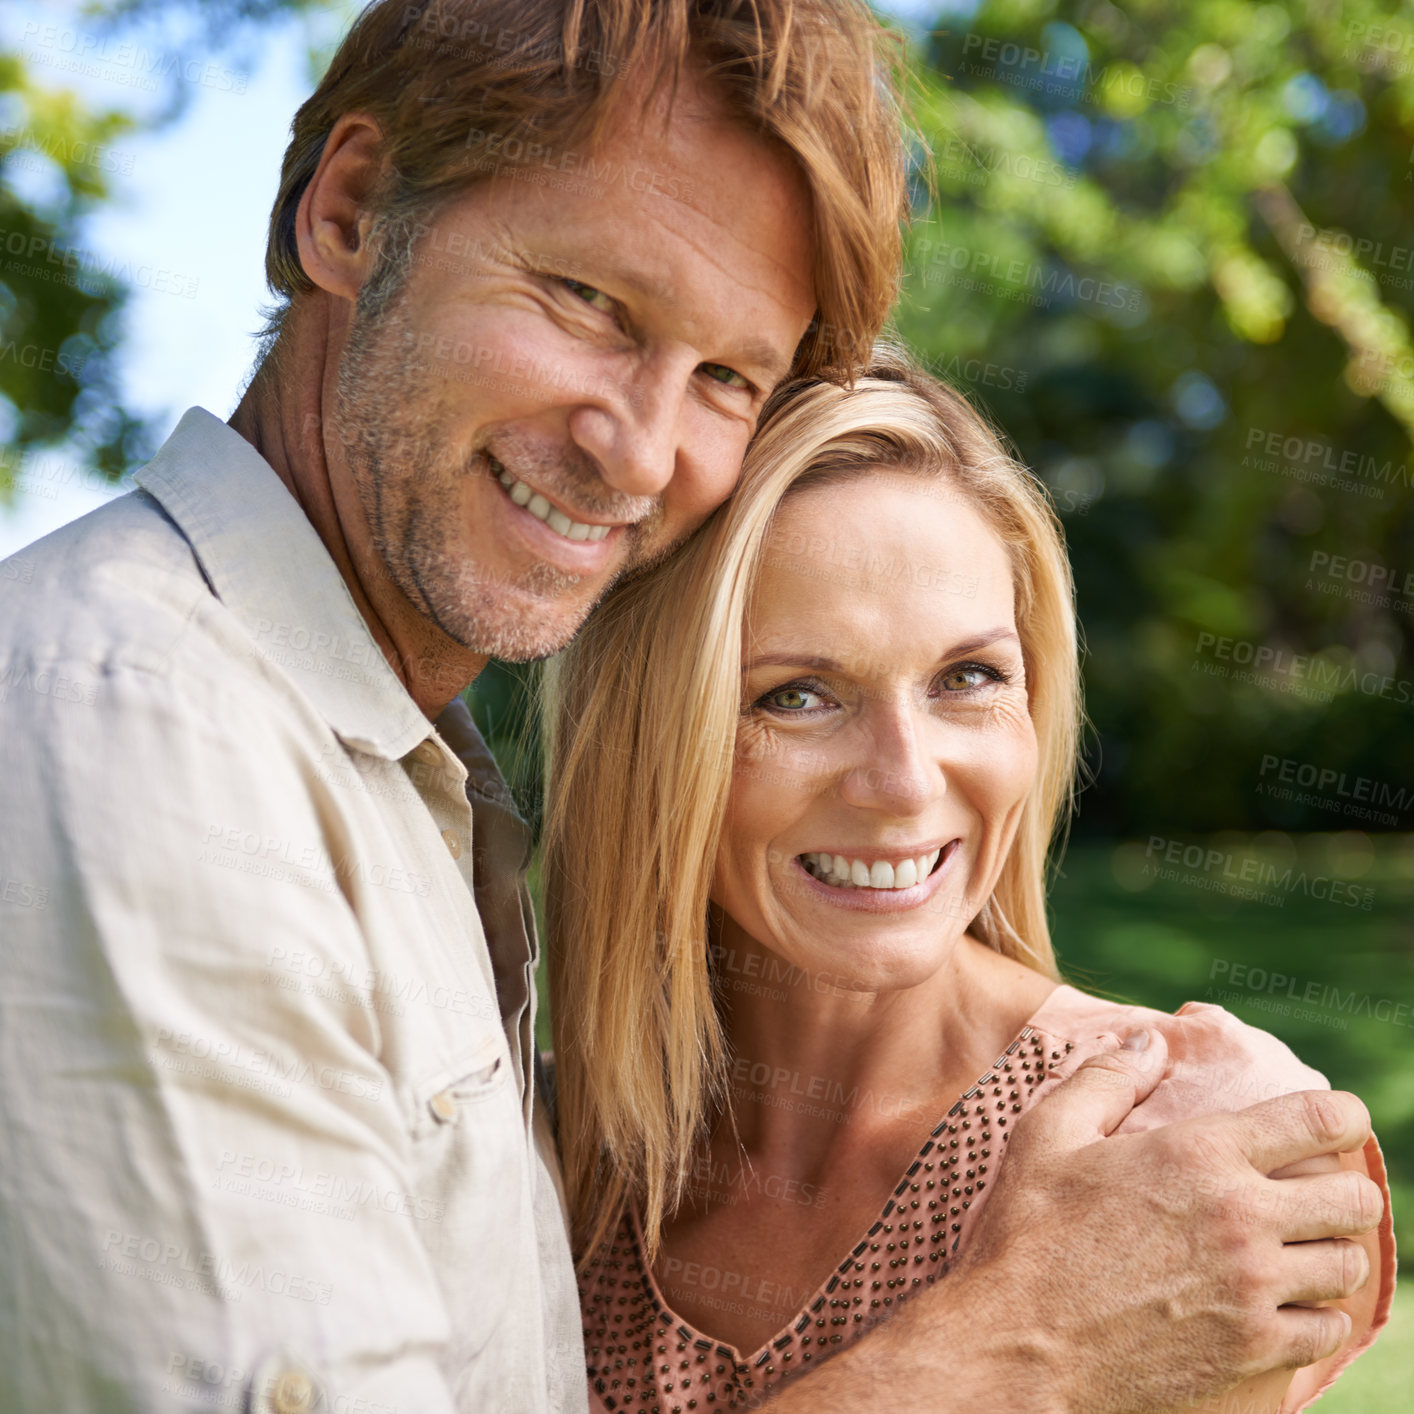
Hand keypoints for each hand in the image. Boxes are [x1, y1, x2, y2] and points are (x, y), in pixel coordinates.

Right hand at [949, 1028, 1382, 1413]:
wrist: (1017, 1345)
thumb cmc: (1025, 1234)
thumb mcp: (1046, 1135)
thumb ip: (1104, 1078)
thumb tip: (1149, 1040)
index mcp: (1196, 1154)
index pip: (1318, 1121)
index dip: (1345, 1115)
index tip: (1341, 1119)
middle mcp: (1239, 1217)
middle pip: (1354, 1199)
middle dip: (1342, 1190)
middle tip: (1312, 1193)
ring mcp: (1251, 1289)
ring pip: (1347, 1266)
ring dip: (1328, 1253)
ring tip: (1298, 1249)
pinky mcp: (1251, 1350)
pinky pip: (1326, 1330)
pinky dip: (1314, 1316)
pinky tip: (1282, 1305)